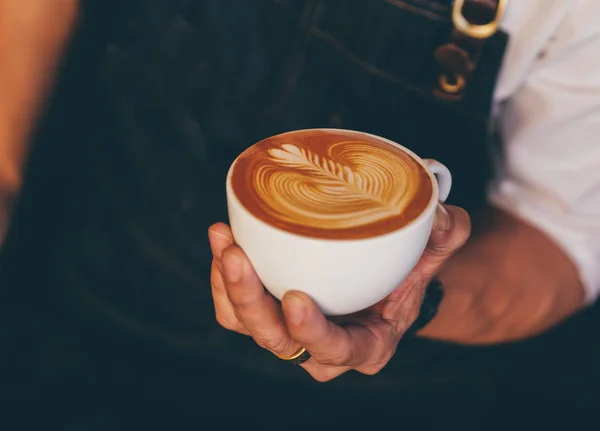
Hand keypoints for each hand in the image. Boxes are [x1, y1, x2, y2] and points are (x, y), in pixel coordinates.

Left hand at [208, 204, 469, 381]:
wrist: (383, 280)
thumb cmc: (407, 273)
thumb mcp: (434, 254)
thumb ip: (446, 235)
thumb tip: (442, 216)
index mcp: (367, 345)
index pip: (337, 351)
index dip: (313, 333)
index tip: (298, 299)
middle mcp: (323, 349)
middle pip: (278, 340)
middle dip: (251, 301)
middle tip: (238, 254)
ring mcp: (291, 333)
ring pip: (248, 326)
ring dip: (229, 286)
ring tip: (225, 240)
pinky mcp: (268, 313)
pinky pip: (234, 309)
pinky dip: (222, 281)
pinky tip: (224, 243)